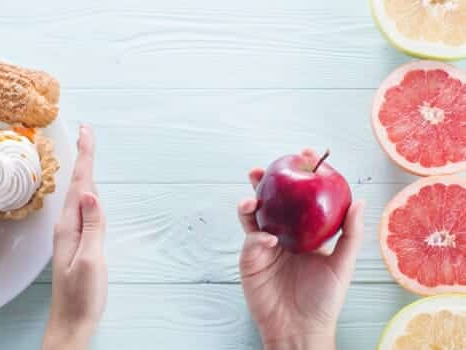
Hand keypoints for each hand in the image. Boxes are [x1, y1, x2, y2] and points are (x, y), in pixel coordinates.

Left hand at [43, 125, 106, 349]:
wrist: (72, 321)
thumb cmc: (83, 295)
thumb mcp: (91, 261)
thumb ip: (92, 226)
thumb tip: (91, 193)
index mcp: (70, 227)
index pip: (80, 185)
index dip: (85, 157)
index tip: (87, 131)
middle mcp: (67, 226)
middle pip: (78, 184)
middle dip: (84, 157)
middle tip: (88, 132)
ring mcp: (71, 233)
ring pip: (79, 194)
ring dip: (84, 170)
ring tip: (87, 151)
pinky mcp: (77, 240)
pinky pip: (82, 208)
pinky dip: (86, 190)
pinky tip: (88, 188)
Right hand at [238, 150, 364, 349]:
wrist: (300, 328)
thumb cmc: (323, 300)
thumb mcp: (342, 265)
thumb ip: (350, 233)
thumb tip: (359, 200)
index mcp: (302, 232)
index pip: (299, 199)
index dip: (301, 176)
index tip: (306, 155)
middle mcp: (282, 234)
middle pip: (270, 201)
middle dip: (264, 182)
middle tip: (264, 169)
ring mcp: (264, 246)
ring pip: (252, 216)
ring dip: (249, 202)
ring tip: (252, 195)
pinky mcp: (250, 260)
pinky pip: (251, 241)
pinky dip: (256, 235)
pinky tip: (268, 238)